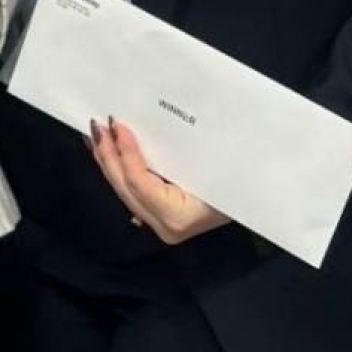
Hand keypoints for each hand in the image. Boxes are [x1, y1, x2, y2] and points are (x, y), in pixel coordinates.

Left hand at [92, 117, 231, 245]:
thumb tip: (135, 127)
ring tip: (96, 135)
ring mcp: (159, 225)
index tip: (117, 125)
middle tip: (96, 125)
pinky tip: (108, 153)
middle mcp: (164, 226)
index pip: (140, 183)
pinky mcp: (157, 218)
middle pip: (125, 187)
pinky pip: (132, 192)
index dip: (125, 153)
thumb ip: (173, 153)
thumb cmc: (238, 180)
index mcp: (178, 216)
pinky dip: (119, 170)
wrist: (256, 202)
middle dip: (107, 155)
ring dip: (108, 161)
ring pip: (124, 191)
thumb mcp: (211, 164)